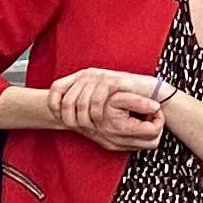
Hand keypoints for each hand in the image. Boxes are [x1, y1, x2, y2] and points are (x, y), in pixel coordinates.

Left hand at [46, 67, 165, 150]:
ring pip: (81, 102)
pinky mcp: (114, 81)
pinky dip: (96, 114)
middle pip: (67, 99)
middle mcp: (88, 74)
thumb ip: (80, 101)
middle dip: (70, 119)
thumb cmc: (123, 98)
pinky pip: (97, 100)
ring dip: (84, 119)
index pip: (56, 88)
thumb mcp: (97, 98)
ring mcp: (101, 77)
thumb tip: (59, 114)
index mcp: (81, 76)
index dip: (53, 105)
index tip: (59, 118)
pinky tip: (99, 121)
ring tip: (90, 127)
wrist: (149, 93)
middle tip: (79, 129)